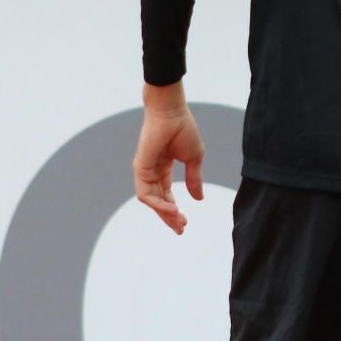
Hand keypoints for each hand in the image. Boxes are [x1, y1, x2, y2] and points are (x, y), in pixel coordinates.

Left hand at [134, 81, 204, 233]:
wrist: (171, 111)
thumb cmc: (183, 128)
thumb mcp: (193, 158)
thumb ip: (194, 179)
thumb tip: (199, 199)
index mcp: (163, 168)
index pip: (166, 195)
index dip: (174, 210)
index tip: (184, 223)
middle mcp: (152, 171)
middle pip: (158, 201)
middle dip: (169, 217)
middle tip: (181, 229)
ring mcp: (144, 170)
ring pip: (151, 200)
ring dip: (165, 213)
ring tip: (180, 220)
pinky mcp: (140, 168)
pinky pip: (146, 193)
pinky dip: (158, 204)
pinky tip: (172, 208)